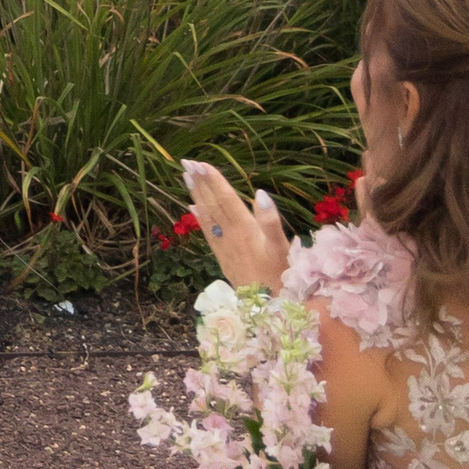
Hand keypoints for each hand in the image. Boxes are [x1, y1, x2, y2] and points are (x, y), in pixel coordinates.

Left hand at [181, 158, 291, 292]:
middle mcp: (229, 234)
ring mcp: (223, 245)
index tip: (199, 163)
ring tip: (186, 177)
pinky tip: (192, 208)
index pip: (225, 198)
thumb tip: (260, 192)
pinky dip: (199, 217)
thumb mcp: (282, 247)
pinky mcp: (221, 256)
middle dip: (199, 182)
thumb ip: (270, 220)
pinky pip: (207, 232)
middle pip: (212, 203)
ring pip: (206, 215)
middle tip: (186, 162)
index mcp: (245, 228)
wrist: (266, 306)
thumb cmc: (281, 275)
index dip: (213, 180)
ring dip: (196, 195)